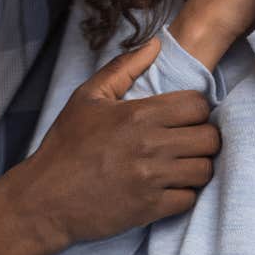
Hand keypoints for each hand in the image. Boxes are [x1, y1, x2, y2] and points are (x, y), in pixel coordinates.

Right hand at [12, 39, 220, 245]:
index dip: (197, 108)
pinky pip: (189, 199)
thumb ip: (125, 67)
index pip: (198, 106)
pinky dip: (185, 192)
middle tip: (189, 138)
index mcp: (139, 114)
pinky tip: (170, 184)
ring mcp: (151, 180)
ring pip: (204, 170)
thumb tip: (156, 44)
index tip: (186, 114)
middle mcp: (150, 146)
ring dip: (197, 164)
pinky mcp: (149, 209)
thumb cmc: (67, 143)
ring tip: (183, 161)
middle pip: (209, 139)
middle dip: (204, 136)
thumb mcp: (89, 96)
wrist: (45, 198)